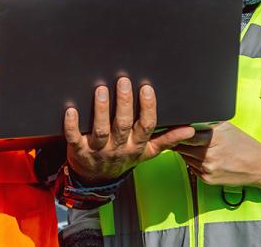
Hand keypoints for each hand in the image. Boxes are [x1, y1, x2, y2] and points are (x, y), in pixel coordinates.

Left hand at [63, 77, 194, 184]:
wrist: (96, 179)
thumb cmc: (123, 158)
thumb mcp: (147, 152)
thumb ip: (166, 140)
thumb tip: (190, 130)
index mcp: (136, 146)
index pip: (145, 126)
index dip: (147, 108)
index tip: (146, 88)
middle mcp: (119, 148)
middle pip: (123, 125)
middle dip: (124, 103)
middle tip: (123, 81)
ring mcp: (98, 150)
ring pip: (101, 130)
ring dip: (101, 110)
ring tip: (101, 90)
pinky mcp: (79, 150)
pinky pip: (74, 138)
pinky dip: (71, 125)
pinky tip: (71, 110)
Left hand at [174, 122, 260, 187]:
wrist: (259, 166)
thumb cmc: (244, 145)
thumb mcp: (227, 127)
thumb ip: (207, 123)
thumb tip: (188, 120)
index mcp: (214, 139)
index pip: (186, 135)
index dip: (180, 132)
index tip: (177, 129)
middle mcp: (209, 156)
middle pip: (182, 147)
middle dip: (183, 142)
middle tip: (190, 138)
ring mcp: (208, 169)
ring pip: (185, 157)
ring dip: (188, 152)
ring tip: (201, 148)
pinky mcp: (207, 179)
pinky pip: (192, 167)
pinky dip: (195, 162)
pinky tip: (206, 158)